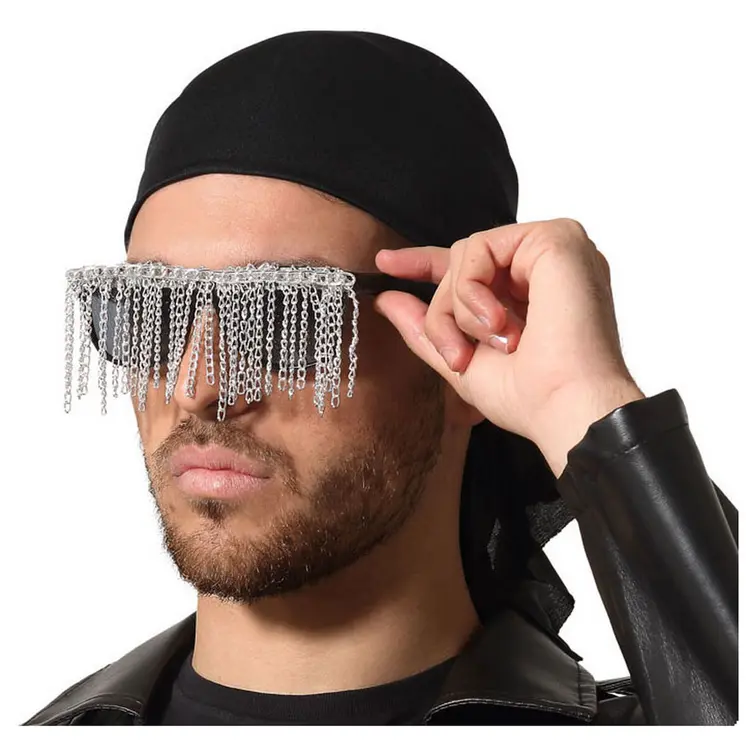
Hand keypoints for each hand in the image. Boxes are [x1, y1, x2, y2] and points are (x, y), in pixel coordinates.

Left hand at [373, 218, 644, 475]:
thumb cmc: (528, 396)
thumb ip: (425, 328)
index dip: (424, 264)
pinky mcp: (556, 239)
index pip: (470, 268)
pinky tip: (499, 323)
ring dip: (460, 308)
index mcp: (527, 294)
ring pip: (465, 256)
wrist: (567, 408)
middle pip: (459, 266)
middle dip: (442, 312)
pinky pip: (481, 247)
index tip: (385, 265)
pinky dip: (473, 289)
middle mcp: (540, 268)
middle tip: (458, 355)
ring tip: (495, 341)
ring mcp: (550, 251)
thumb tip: (386, 300)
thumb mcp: (462, 361)